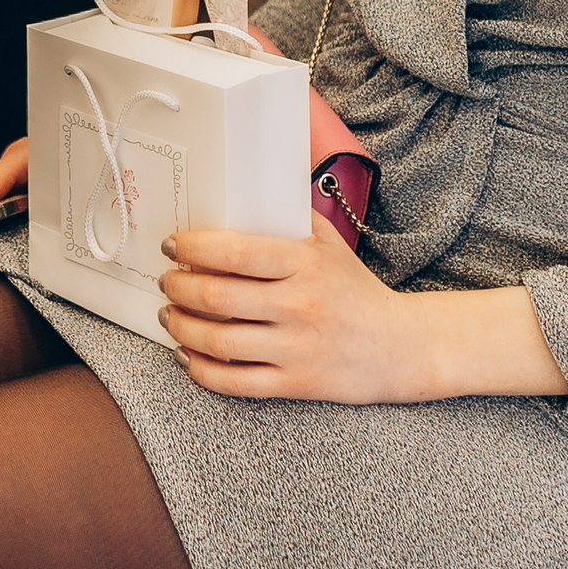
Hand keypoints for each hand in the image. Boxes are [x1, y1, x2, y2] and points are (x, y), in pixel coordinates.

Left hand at [159, 217, 567, 403]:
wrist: (399, 347)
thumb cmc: (356, 288)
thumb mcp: (330, 242)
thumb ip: (290, 214)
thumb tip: (246, 184)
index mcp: (305, 263)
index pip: (236, 252)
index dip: (193, 247)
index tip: (172, 243)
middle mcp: (299, 305)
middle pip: (216, 296)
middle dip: (178, 286)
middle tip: (168, 278)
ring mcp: (296, 348)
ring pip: (217, 340)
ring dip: (180, 327)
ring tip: (169, 314)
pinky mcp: (295, 384)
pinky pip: (234, 382)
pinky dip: (201, 370)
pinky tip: (187, 356)